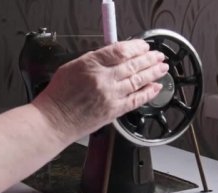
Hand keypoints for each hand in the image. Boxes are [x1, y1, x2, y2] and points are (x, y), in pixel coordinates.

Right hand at [32, 39, 167, 139]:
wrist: (54, 121)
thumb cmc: (58, 96)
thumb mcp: (70, 68)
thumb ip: (92, 60)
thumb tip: (110, 56)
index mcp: (91, 65)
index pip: (120, 51)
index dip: (136, 47)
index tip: (143, 46)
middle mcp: (103, 79)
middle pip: (133, 65)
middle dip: (149, 58)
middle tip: (159, 56)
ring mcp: (110, 96)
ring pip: (138, 81)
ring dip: (153, 73)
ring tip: (162, 68)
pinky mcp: (114, 111)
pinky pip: (136, 100)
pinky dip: (148, 93)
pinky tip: (156, 87)